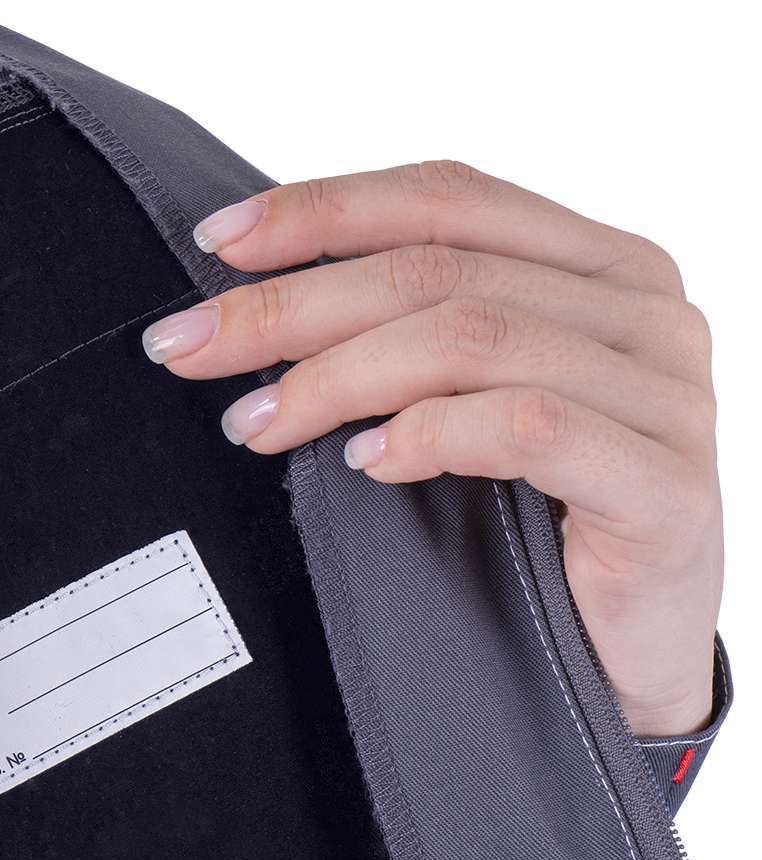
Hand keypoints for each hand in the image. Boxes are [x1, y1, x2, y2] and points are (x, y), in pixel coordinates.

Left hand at [143, 162, 721, 738]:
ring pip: (470, 337)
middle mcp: (645, 309)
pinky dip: (428, 433)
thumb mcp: (467, 405)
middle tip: (190, 347)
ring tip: (258, 423)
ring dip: (337, 376)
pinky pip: (525, 424)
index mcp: (600, 263)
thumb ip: (406, 336)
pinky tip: (365, 462)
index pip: (447, 197)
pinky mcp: (666, 484)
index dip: (323, 209)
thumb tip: (251, 305)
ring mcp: (668, 393)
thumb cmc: (540, 530)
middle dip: (292, 306)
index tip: (216, 242)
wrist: (625, 662)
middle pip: (437, 270)